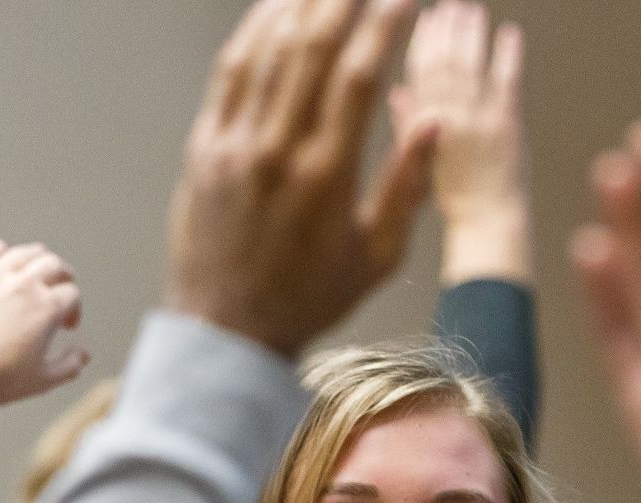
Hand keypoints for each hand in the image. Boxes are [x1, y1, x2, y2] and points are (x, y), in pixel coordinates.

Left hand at [0, 240, 86, 405]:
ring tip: (38, 266)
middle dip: (63, 275)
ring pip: (22, 253)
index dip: (75, 309)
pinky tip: (3, 255)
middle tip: (62, 284)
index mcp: (46, 308)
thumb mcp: (42, 380)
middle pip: (53, 264)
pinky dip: (0, 251)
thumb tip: (82, 354)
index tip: (67, 323)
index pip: (72, 294)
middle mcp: (22, 285)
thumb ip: (70, 365)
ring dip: (36, 257)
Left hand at [165, 0, 436, 356]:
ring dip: (300, 1)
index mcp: (326, 177)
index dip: (384, 22)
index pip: (358, 74)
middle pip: (312, 44)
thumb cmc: (307, 300)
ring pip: (267, 47)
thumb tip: (435, 121)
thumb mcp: (374, 258)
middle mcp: (278, 150)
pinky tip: (275, 7)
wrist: (229, 331)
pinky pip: (230, 71)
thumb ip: (407, 188)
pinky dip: (254, 30)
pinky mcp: (205, 148)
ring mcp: (235, 145)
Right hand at [390, 0, 529, 282]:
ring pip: (472, 66)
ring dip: (472, 34)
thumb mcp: (419, 164)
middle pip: (445, 64)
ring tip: (472, 10)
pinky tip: (509, 33)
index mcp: (425, 129)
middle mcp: (449, 120)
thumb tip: (396, 93)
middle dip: (446, 30)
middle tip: (448, 4)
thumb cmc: (454, 199)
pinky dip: (508, 55)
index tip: (423, 19)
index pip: (419, 76)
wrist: (485, 222)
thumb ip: (409, 126)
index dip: (422, 45)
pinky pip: (507, 81)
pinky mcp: (506, 124)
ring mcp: (479, 119)